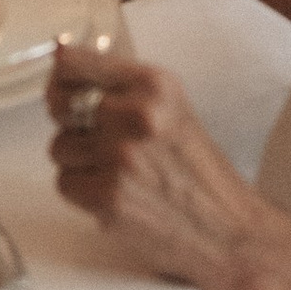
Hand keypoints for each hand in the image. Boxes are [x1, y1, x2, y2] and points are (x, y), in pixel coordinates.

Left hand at [45, 51, 281, 289]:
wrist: (231, 233)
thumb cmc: (200, 174)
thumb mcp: (171, 109)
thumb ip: (121, 86)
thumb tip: (58, 56)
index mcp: (154, 84)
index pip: (74, 63)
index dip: (60, 80)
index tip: (63, 92)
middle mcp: (136, 114)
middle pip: (61, 107)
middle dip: (75, 127)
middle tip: (107, 145)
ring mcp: (121, 155)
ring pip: (59, 147)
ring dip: (81, 164)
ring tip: (122, 176)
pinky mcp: (109, 196)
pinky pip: (64, 183)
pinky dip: (84, 194)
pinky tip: (118, 197)